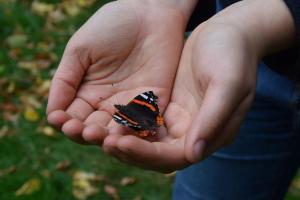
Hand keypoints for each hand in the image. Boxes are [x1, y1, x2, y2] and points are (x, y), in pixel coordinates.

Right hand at [46, 0, 194, 143]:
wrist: (150, 12)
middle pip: (93, 128)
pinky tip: (122, 132)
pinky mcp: (154, 101)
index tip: (58, 119)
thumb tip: (51, 114)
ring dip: (106, 136)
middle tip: (79, 129)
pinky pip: (143, 122)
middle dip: (84, 132)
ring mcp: (132, 104)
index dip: (64, 121)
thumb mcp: (81, 50)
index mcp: (88, 92)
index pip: (73, 116)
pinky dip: (133, 130)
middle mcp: (109, 103)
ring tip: (96, 134)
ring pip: (117, 130)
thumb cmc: (112, 26)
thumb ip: (66, 81)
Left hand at [103, 0, 294, 171]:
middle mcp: (193, 132)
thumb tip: (194, 155)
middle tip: (102, 140)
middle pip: (156, 153)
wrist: (227, 33)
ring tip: (97, 132)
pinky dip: (125, 121)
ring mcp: (178, 119)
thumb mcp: (229, 83)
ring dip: (122, 138)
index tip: (122, 143)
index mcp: (211, 134)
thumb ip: (213, 118)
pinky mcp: (167, 105)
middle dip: (129, 150)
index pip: (176, 156)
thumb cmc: (233, 55)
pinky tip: (107, 116)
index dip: (148, 154)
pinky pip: (142, 119)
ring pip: (146, 139)